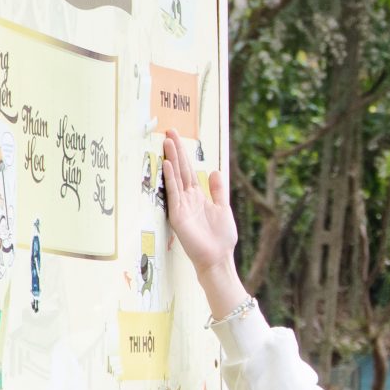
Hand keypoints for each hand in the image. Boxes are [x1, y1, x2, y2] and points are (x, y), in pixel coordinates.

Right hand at [161, 130, 239, 276]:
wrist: (217, 258)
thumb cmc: (221, 237)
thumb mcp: (222, 208)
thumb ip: (217, 190)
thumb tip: (214, 171)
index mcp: (197, 197)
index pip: (189, 171)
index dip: (184, 155)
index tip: (178, 138)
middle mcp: (187, 199)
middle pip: (181, 170)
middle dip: (176, 151)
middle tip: (169, 132)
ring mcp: (181, 206)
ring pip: (176, 178)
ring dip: (172, 160)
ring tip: (167, 142)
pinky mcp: (177, 215)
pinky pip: (173, 193)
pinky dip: (170, 178)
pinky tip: (167, 164)